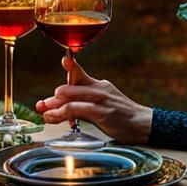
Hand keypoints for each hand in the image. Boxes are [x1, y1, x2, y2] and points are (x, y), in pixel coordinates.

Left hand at [35, 55, 152, 144]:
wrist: (144, 124)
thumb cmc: (123, 116)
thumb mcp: (105, 104)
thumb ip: (85, 103)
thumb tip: (62, 106)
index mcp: (99, 85)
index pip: (81, 72)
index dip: (70, 65)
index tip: (64, 61)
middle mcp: (99, 89)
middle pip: (69, 87)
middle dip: (53, 98)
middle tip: (42, 104)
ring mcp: (100, 100)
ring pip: (69, 97)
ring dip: (54, 106)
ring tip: (45, 112)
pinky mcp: (101, 112)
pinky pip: (75, 109)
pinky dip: (61, 113)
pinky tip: (55, 117)